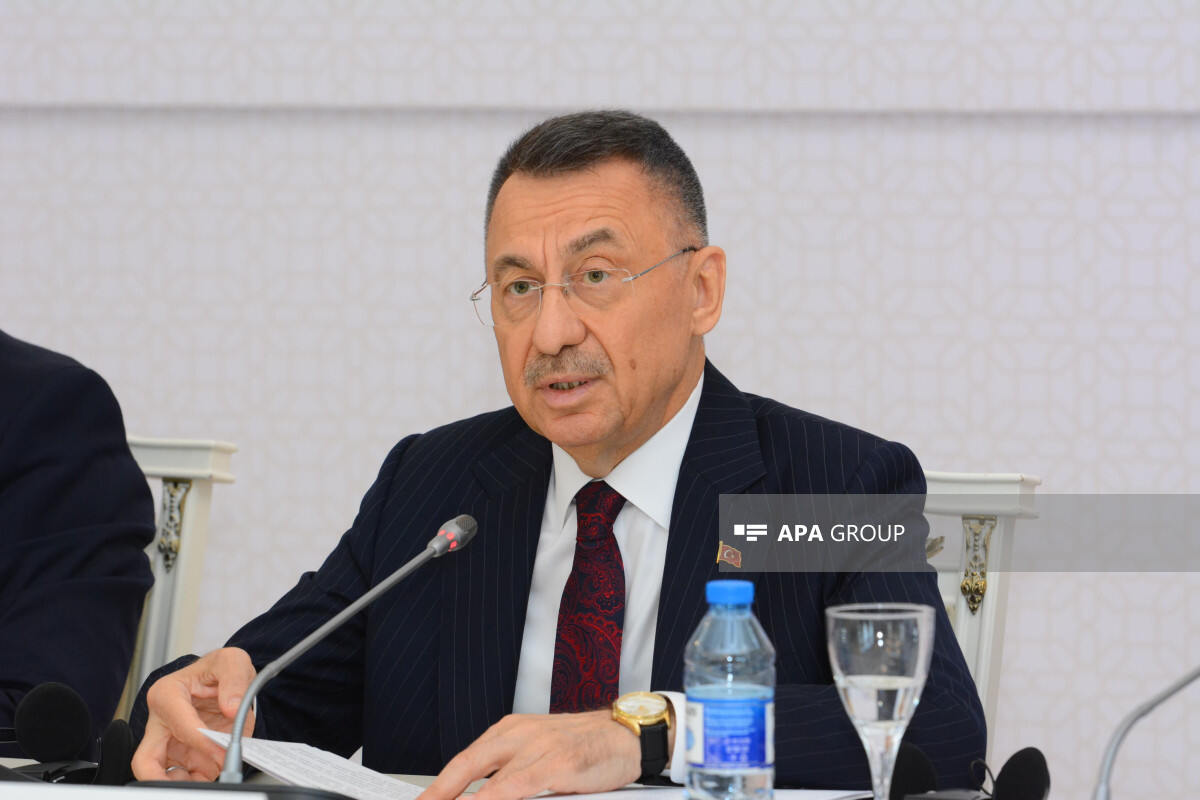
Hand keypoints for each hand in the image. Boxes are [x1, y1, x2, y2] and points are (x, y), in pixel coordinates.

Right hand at [130, 647, 257, 781]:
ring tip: (208, 782)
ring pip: (161, 775)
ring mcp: (170, 742)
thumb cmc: (219, 670)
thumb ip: (235, 679)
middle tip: (186, 788)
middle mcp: (161, 721)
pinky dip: (199, 782)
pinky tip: (215, 777)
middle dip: (161, 780)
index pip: (179, 726)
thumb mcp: (232, 661)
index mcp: (167, 694)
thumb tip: (232, 706)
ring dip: (184, 784)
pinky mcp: (183, 756)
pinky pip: (184, 778)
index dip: (203, 742)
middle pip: (146, 760)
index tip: (224, 750)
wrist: (225, 681)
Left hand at [418, 711, 640, 799]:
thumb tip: (483, 796)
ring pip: (487, 779)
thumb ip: (510, 775)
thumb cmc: (586, 746)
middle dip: (439, 793)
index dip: (439, 787)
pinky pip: (516, 786)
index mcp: (510, 731)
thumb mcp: (541, 752)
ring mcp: (537, 747)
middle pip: (465, 766)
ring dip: (463, 799)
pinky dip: (493, 799)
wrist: (629, 734)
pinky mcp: (558, 764)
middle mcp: (518, 734)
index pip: (463, 761)